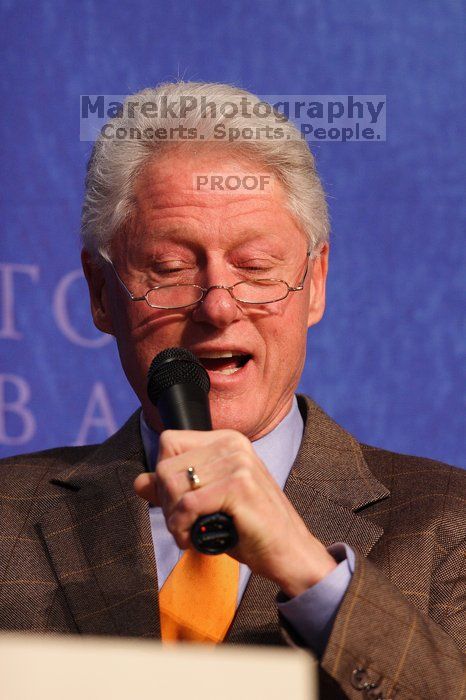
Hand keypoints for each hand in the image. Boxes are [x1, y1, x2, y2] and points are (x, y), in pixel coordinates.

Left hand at [134, 429, 336, 596]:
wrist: (291, 553)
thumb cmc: (250, 528)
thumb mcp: (208, 502)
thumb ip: (175, 489)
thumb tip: (139, 481)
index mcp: (226, 440)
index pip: (169, 442)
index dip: (164, 476)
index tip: (177, 504)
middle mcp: (232, 443)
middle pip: (166, 465)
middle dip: (166, 502)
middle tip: (183, 525)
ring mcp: (238, 462)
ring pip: (173, 484)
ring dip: (173, 518)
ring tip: (190, 533)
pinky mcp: (239, 486)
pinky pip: (187, 504)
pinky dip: (182, 528)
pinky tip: (194, 540)